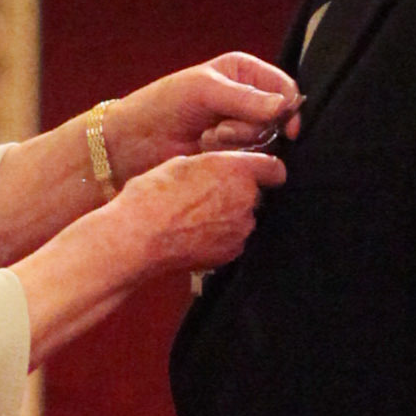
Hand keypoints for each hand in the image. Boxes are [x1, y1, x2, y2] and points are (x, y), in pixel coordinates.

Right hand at [111, 146, 282, 277]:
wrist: (140, 235)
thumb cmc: (154, 195)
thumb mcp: (184, 163)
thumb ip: (214, 165)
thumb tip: (222, 169)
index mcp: (238, 171)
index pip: (274, 169)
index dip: (267, 171)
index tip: (262, 174)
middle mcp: (247, 200)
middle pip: (255, 196)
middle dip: (238, 195)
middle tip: (208, 196)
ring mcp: (241, 230)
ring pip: (243, 219)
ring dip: (229, 217)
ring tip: (196, 218)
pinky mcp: (231, 252)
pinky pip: (233, 241)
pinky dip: (220, 238)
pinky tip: (195, 234)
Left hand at [115, 55, 298, 169]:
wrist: (134, 142)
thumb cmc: (163, 105)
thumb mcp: (204, 91)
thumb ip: (244, 98)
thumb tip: (282, 106)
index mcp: (243, 72)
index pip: (284, 87)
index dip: (288, 107)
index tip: (284, 125)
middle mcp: (246, 98)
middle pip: (278, 118)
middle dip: (252, 127)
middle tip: (221, 128)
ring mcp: (239, 127)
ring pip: (265, 140)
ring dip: (238, 142)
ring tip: (209, 138)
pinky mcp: (231, 153)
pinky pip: (249, 158)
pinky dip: (231, 156)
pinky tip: (207, 150)